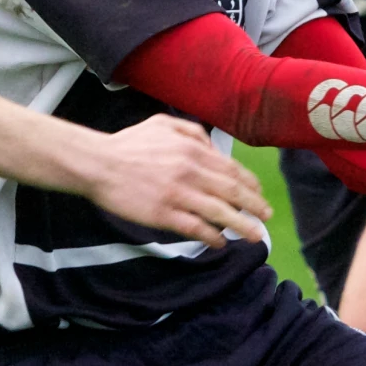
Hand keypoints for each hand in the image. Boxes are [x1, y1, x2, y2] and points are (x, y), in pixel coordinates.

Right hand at [84, 114, 271, 247]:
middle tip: (267, 217)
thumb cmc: (129, 144)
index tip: (259, 196)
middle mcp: (191, 172)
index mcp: (193, 150)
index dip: (250, 186)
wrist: (98, 164)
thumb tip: (214, 147)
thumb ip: (192, 132)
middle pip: (233, 193)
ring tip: (255, 236)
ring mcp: (178, 194)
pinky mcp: (164, 214)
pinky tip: (220, 242)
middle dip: (254, 207)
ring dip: (242, 226)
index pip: (232, 170)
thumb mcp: (162, 123)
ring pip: (220, 213)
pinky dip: (212, 237)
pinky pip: (196, 228)